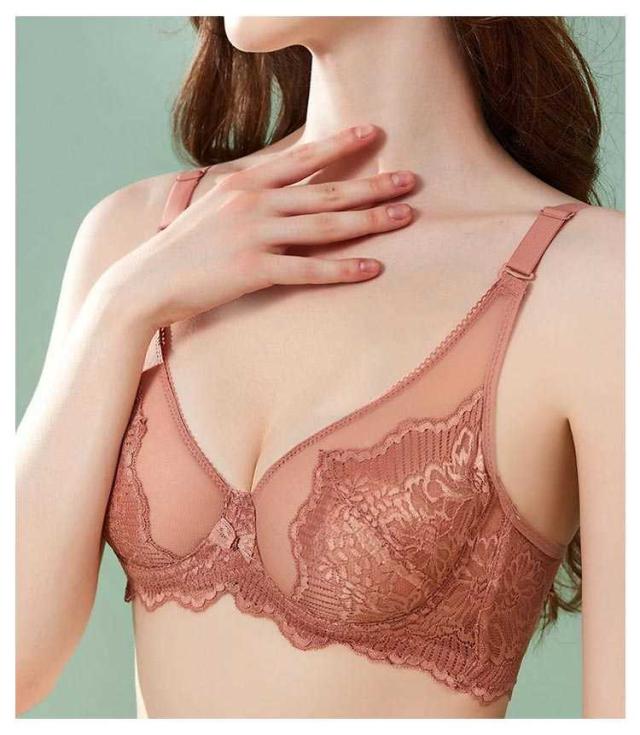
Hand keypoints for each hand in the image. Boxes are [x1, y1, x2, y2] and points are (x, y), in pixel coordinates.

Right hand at [106, 124, 415, 329]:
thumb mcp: (215, 207)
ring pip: (324, 225)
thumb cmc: (184, 246)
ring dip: (369, 221)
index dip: (341, 144)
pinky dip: (342, 269)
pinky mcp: (252, 271)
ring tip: (404, 217)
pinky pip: (307, 269)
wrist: (146, 281)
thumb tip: (281, 190)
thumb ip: (251, 195)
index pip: (303, 158)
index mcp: (245, 184)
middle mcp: (253, 203)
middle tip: (410, 179)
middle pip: (325, 190)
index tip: (374, 133)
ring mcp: (253, 236)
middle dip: (372, 184)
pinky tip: (371, 268)